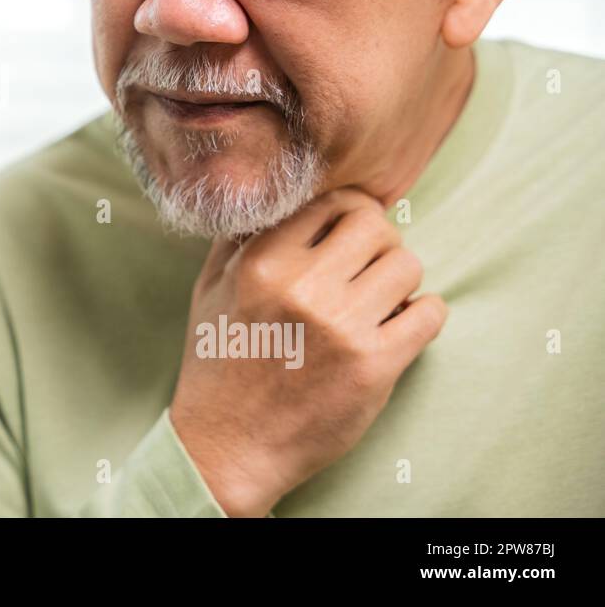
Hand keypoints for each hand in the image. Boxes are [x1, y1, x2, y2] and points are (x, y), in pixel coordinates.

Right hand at [168, 186, 447, 516]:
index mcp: (262, 262)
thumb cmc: (218, 362)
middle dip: (378, 241)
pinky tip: (399, 326)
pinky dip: (422, 314)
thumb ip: (242, 237)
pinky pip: (430, 313)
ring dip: (399, 279)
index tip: (348, 233)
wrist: (228, 445)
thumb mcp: (210, 288)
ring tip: (379, 300)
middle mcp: (302, 288)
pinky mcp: (374, 366)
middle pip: (377, 226)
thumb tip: (280, 196)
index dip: (349, 212)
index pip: (334, 201)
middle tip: (367, 267)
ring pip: (408, 265)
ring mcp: (342, 327)